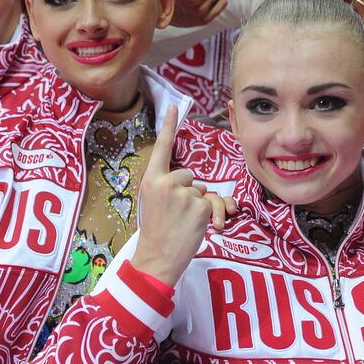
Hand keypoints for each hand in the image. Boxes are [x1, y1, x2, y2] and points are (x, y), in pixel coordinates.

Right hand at [131, 107, 216, 285]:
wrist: (157, 258)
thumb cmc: (157, 232)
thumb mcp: (154, 203)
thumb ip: (170, 187)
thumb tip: (197, 186)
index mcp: (151, 180)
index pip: (161, 148)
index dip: (168, 126)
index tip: (174, 105)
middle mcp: (166, 182)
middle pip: (189, 176)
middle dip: (188, 192)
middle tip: (175, 215)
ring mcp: (184, 193)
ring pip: (201, 191)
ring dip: (198, 206)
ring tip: (182, 223)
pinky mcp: (200, 206)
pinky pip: (212, 204)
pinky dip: (209, 215)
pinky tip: (195, 227)